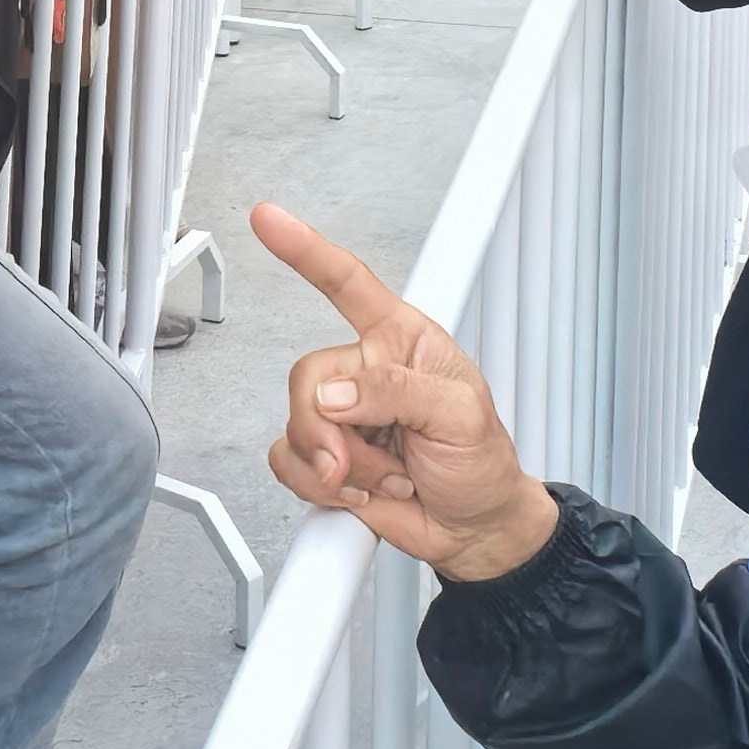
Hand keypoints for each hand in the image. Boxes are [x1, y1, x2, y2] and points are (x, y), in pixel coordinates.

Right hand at [256, 204, 554, 578]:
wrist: (473, 528)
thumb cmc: (480, 463)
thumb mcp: (460, 416)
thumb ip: (398, 393)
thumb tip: (337, 393)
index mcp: (402, 340)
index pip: (348, 283)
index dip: (306, 250)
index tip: (268, 219)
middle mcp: (364, 371)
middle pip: (308, 376)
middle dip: (330, 429)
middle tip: (366, 461)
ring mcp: (341, 417)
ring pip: (295, 425)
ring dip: (337, 465)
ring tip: (384, 476)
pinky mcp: (322, 458)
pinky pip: (286, 460)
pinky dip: (316, 485)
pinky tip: (356, 490)